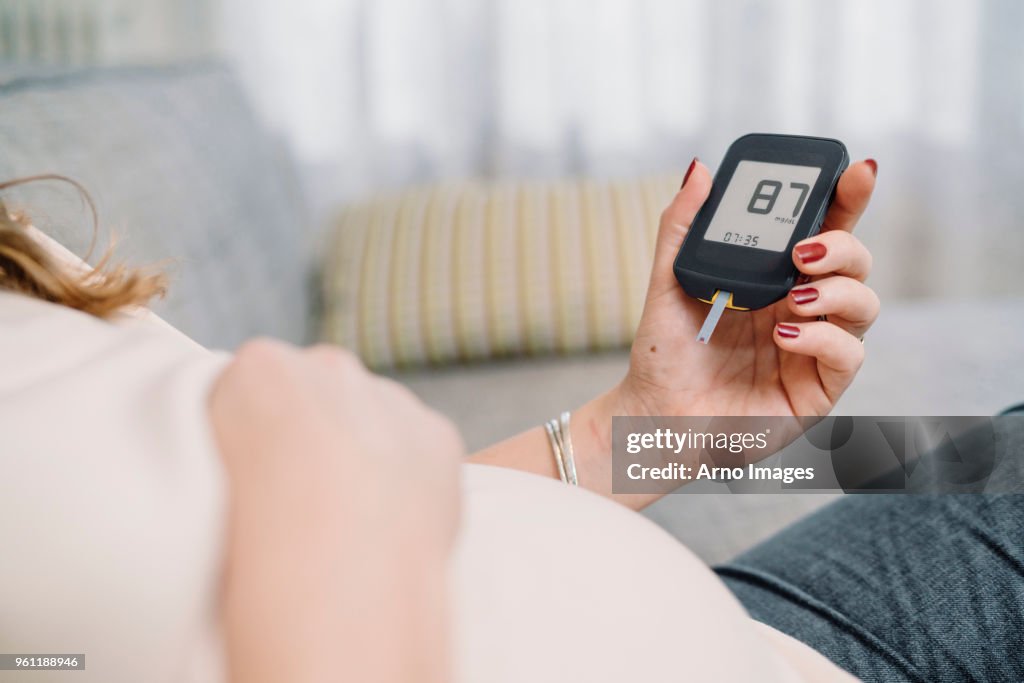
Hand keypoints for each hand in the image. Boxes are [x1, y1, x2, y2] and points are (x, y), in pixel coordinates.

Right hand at [211, 340, 462, 682]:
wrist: (340, 589)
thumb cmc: (254, 553)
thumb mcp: (197, 488)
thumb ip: (233, 450)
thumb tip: (253, 470)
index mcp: (261, 370)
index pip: (252, 387)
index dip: (251, 438)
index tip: (251, 482)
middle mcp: (332, 368)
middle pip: (316, 392)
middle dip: (310, 435)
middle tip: (299, 503)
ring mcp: (393, 398)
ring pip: (372, 418)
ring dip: (361, 456)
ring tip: (345, 524)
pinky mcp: (439, 436)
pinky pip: (416, 450)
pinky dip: (406, 480)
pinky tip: (387, 526)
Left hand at [620, 159, 878, 418]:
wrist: (655, 416)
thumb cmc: (665, 356)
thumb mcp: (667, 283)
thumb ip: (681, 226)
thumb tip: (699, 170)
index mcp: (774, 278)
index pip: (823, 230)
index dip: (847, 198)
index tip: (856, 170)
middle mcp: (801, 308)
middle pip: (856, 263)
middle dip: (843, 246)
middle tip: (803, 251)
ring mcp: (814, 348)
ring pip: (864, 305)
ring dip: (837, 290)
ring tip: (795, 296)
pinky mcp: (818, 389)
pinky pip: (848, 355)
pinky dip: (823, 338)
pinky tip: (785, 335)